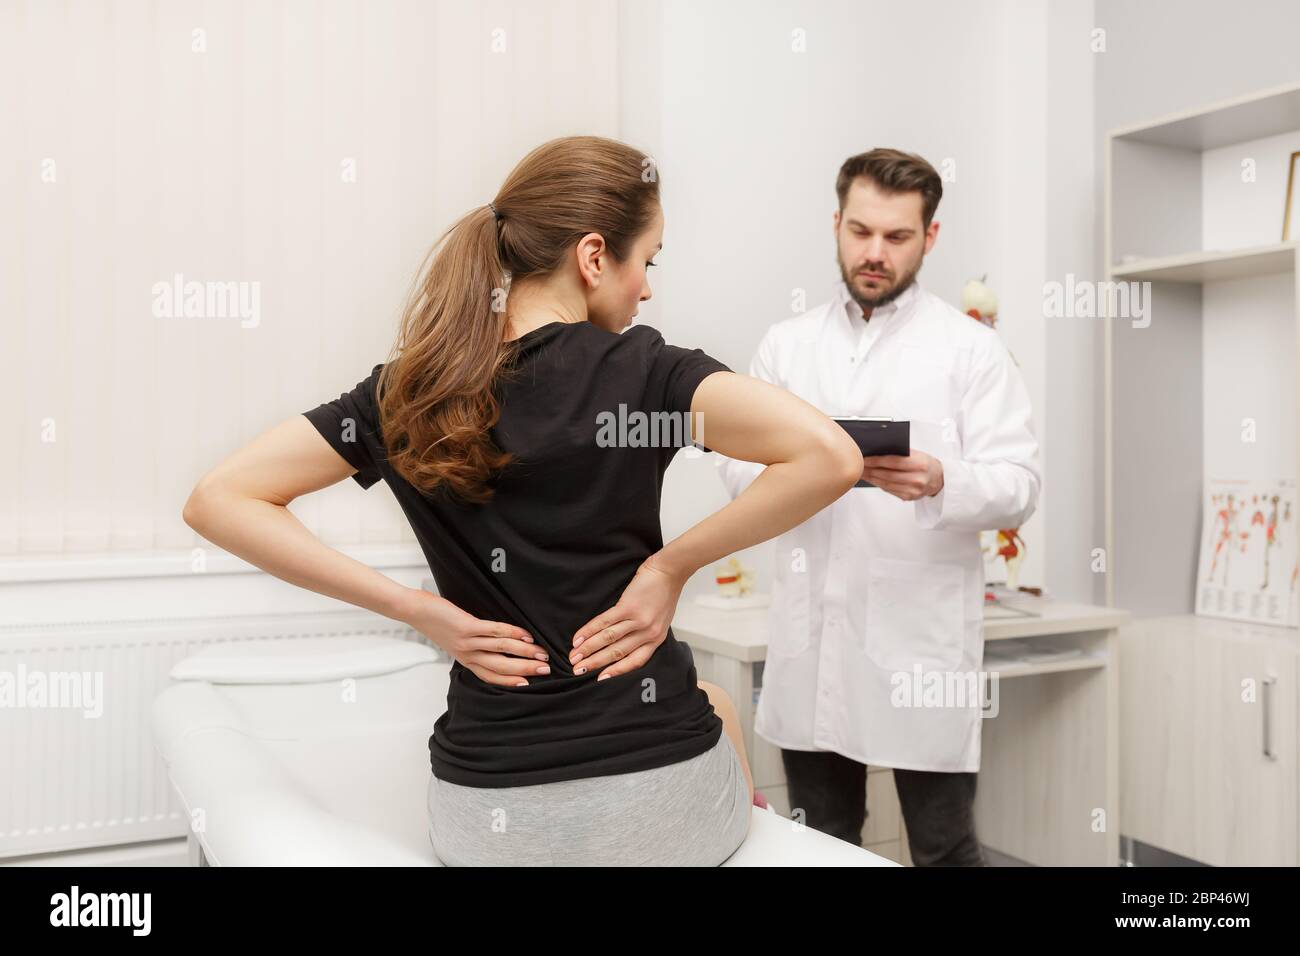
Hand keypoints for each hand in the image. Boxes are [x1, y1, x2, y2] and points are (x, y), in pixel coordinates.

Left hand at [399, 588, 548, 687]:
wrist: (414, 610)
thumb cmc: (436, 622)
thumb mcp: (454, 640)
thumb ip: (472, 645)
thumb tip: (496, 644)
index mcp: (465, 659)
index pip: (491, 676)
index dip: (511, 681)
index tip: (529, 684)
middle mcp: (467, 654)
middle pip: (501, 667)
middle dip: (525, 670)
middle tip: (545, 670)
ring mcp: (467, 641)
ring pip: (501, 651)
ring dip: (524, 653)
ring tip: (541, 654)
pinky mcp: (467, 626)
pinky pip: (494, 631)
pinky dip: (513, 633)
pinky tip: (526, 635)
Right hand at [569, 554, 685, 679]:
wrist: (669, 571)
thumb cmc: (663, 593)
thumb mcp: (660, 619)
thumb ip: (644, 633)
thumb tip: (619, 644)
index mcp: (656, 639)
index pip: (635, 661)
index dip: (616, 672)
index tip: (599, 680)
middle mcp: (648, 633)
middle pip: (617, 653)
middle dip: (595, 663)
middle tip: (578, 670)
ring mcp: (638, 620)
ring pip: (608, 639)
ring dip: (588, 649)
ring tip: (574, 656)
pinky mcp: (629, 606)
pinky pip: (604, 622)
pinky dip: (589, 631)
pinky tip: (578, 638)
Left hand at [861, 448, 943, 500]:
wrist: (938, 479)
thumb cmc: (925, 463)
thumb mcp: (917, 454)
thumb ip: (900, 453)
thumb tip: (876, 451)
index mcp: (920, 464)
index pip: (893, 462)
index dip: (876, 461)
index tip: (865, 458)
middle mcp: (917, 479)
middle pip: (887, 475)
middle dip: (870, 470)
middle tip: (859, 465)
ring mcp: (913, 490)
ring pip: (886, 484)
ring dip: (871, 478)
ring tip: (862, 472)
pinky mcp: (908, 497)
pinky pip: (889, 490)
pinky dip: (878, 484)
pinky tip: (871, 479)